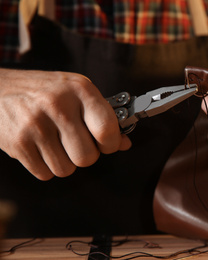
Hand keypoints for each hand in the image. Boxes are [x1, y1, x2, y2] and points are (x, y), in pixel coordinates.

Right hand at [0, 69, 130, 179]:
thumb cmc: (44, 91)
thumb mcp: (77, 92)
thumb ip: (103, 116)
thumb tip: (124, 143)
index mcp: (80, 90)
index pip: (107, 130)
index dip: (111, 144)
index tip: (106, 144)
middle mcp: (58, 106)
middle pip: (87, 157)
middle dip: (85, 155)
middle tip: (76, 142)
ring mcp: (35, 125)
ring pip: (66, 170)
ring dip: (64, 162)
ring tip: (55, 143)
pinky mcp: (18, 143)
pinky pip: (45, 174)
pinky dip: (45, 166)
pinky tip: (40, 147)